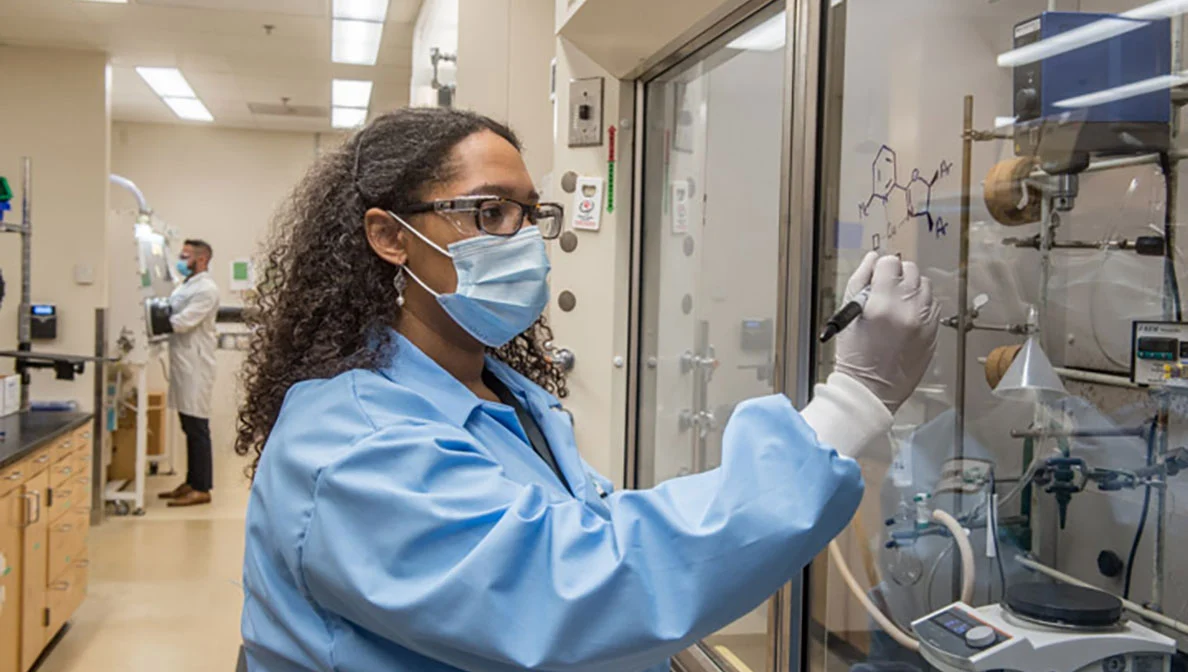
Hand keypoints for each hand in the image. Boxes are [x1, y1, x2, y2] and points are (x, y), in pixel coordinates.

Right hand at [834, 252, 939, 412]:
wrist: (872, 390)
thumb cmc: (855, 356)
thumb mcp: (847, 315)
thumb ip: (859, 280)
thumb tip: (872, 259)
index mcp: (882, 304)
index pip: (889, 263)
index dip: (880, 268)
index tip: (877, 277)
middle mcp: (907, 310)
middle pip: (910, 269)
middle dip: (897, 276)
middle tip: (886, 290)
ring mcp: (924, 322)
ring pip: (925, 285)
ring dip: (911, 289)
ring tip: (898, 305)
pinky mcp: (934, 332)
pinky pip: (933, 305)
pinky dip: (921, 305)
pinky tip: (907, 317)